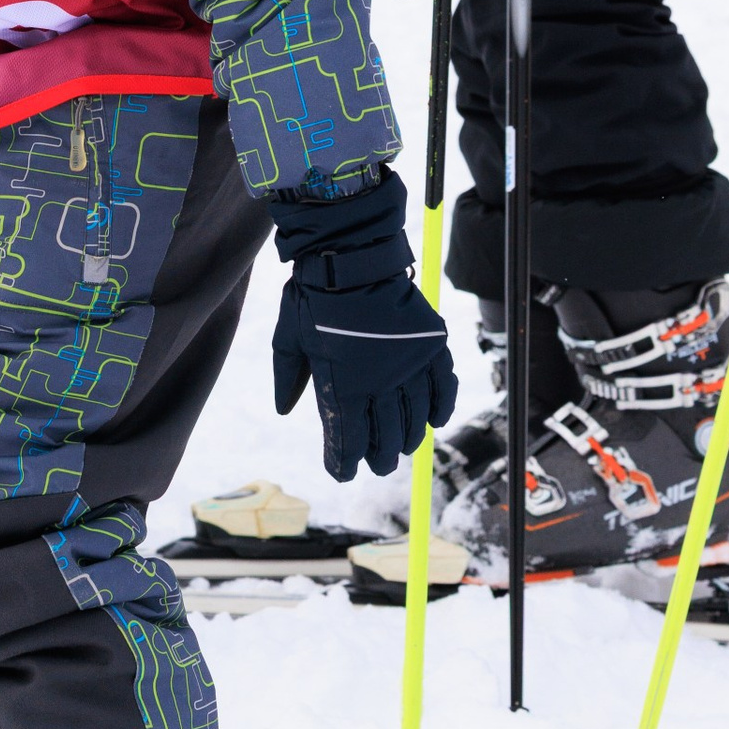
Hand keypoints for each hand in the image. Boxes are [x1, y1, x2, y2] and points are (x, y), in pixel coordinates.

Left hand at [268, 170, 459, 485]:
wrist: (351, 255)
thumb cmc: (312, 297)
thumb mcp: (287, 338)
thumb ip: (288, 377)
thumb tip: (285, 409)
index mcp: (343, 385)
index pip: (347, 440)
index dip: (344, 462)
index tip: (343, 473)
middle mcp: (380, 382)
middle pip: (385, 436)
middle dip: (379, 455)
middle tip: (377, 462)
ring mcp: (408, 364)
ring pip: (415, 418)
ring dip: (408, 437)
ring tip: (403, 446)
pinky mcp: (430, 345)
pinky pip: (443, 386)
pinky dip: (441, 406)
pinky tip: (436, 420)